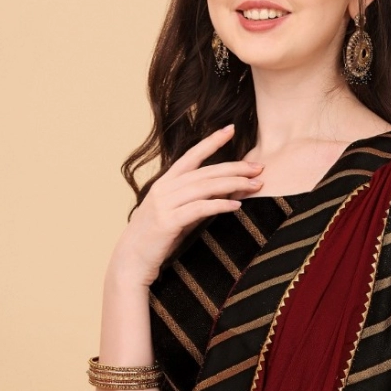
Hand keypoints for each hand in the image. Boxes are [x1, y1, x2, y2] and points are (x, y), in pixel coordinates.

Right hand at [109, 124, 264, 284]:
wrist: (132, 261)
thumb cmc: (156, 239)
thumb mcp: (176, 214)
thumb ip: (195, 201)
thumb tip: (224, 193)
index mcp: (165, 183)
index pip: (191, 156)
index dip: (211, 142)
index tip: (231, 129)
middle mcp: (164, 189)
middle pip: (205, 172)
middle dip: (234, 168)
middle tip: (258, 167)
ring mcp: (164, 204)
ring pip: (204, 187)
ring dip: (233, 184)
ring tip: (255, 185)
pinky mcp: (168, 222)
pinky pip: (199, 209)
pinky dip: (220, 205)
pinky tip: (236, 205)